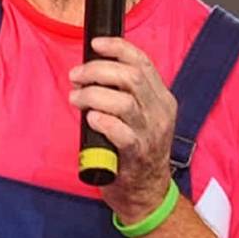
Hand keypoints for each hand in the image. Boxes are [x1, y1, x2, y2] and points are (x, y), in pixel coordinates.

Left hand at [68, 37, 177, 222]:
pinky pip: (120, 131)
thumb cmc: (137, 150)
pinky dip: (101, 120)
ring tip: (77, 98)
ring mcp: (150, 134)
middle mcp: (159, 113)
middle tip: (76, 76)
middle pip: (131, 77)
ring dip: (92, 95)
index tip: (96, 44)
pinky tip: (91, 119)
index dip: (118, 48)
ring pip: (123, 101)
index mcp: (162, 99)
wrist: (147, 193)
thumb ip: (126, 94)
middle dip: (97, 70)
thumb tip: (93, 70)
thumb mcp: (141, 116)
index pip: (143, 62)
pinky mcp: (137, 154)